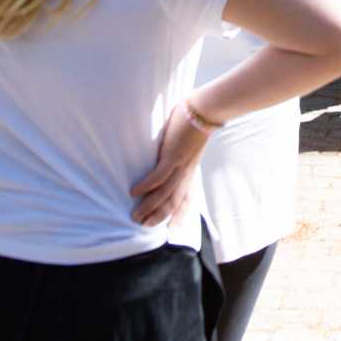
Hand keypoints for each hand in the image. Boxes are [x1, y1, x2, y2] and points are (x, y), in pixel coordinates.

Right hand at [130, 103, 211, 224]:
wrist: (206, 111)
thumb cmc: (195, 123)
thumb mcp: (188, 144)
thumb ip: (179, 152)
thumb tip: (169, 151)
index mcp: (190, 171)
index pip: (187, 198)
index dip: (180, 214)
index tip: (173, 229)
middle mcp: (186, 173)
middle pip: (173, 202)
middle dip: (159, 217)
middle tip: (144, 227)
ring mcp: (180, 166)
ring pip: (164, 194)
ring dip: (149, 207)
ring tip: (135, 216)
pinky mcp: (173, 156)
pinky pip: (158, 176)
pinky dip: (146, 186)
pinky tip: (134, 192)